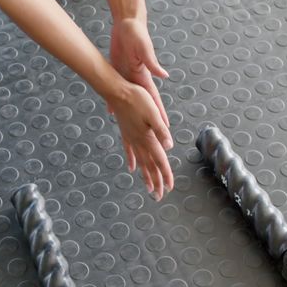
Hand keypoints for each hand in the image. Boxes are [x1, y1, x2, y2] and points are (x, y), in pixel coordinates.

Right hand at [107, 83, 174, 199]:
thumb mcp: (153, 112)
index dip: (165, 174)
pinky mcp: (126, 133)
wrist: (117, 91)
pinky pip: (130, 151)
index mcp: (148, 137)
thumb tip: (169, 146)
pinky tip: (132, 169)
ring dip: (146, 176)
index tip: (169, 187)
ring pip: (141, 162)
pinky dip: (132, 161)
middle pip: (150, 166)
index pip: (159, 160)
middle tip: (159, 196)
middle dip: (156, 181)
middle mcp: (139, 141)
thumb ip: (160, 130)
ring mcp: (131, 138)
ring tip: (149, 188)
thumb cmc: (137, 99)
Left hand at [109, 18, 169, 127]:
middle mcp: (137, 80)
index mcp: (145, 76)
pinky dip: (113, 102)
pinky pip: (115, 90)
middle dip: (148, 121)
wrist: (127, 23)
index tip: (165, 129)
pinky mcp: (118, 72)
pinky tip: (111, 112)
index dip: (159, 114)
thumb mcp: (145, 48)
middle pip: (142, 105)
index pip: (153, 99)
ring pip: (129, 101)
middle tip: (152, 137)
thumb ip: (152, 63)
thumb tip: (165, 75)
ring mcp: (127, 77)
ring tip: (131, 129)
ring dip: (130, 114)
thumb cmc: (137, 33)